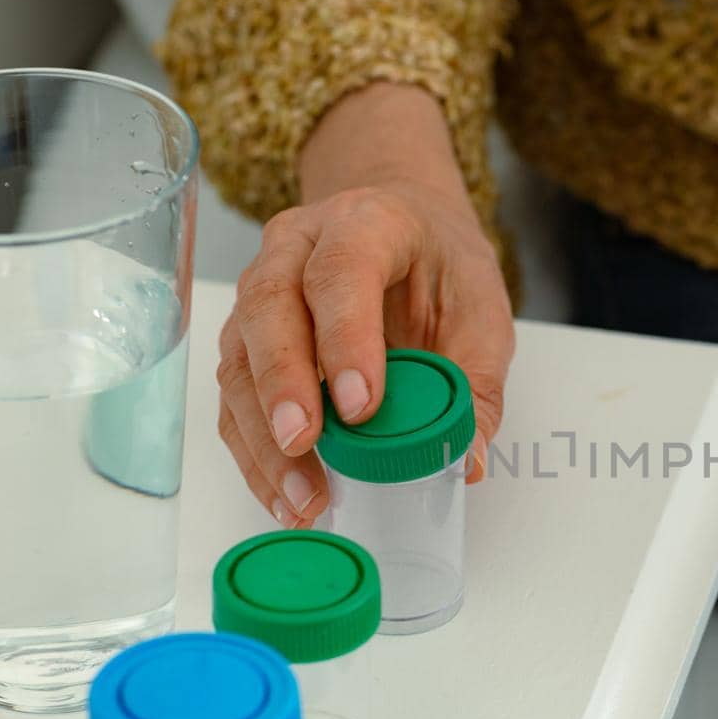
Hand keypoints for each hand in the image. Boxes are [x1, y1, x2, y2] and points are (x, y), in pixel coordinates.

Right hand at [216, 176, 513, 526]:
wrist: (406, 227)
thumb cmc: (441, 265)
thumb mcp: (482, 309)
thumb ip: (478, 382)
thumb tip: (466, 459)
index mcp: (366, 223)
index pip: (342, 270)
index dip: (346, 337)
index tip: (360, 406)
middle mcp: (297, 247)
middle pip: (269, 308)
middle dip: (283, 386)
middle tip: (305, 446)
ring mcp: (261, 289)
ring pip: (239, 357)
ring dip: (263, 434)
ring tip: (302, 496)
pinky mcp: (247, 338)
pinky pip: (235, 395)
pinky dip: (254, 451)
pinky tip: (283, 494)